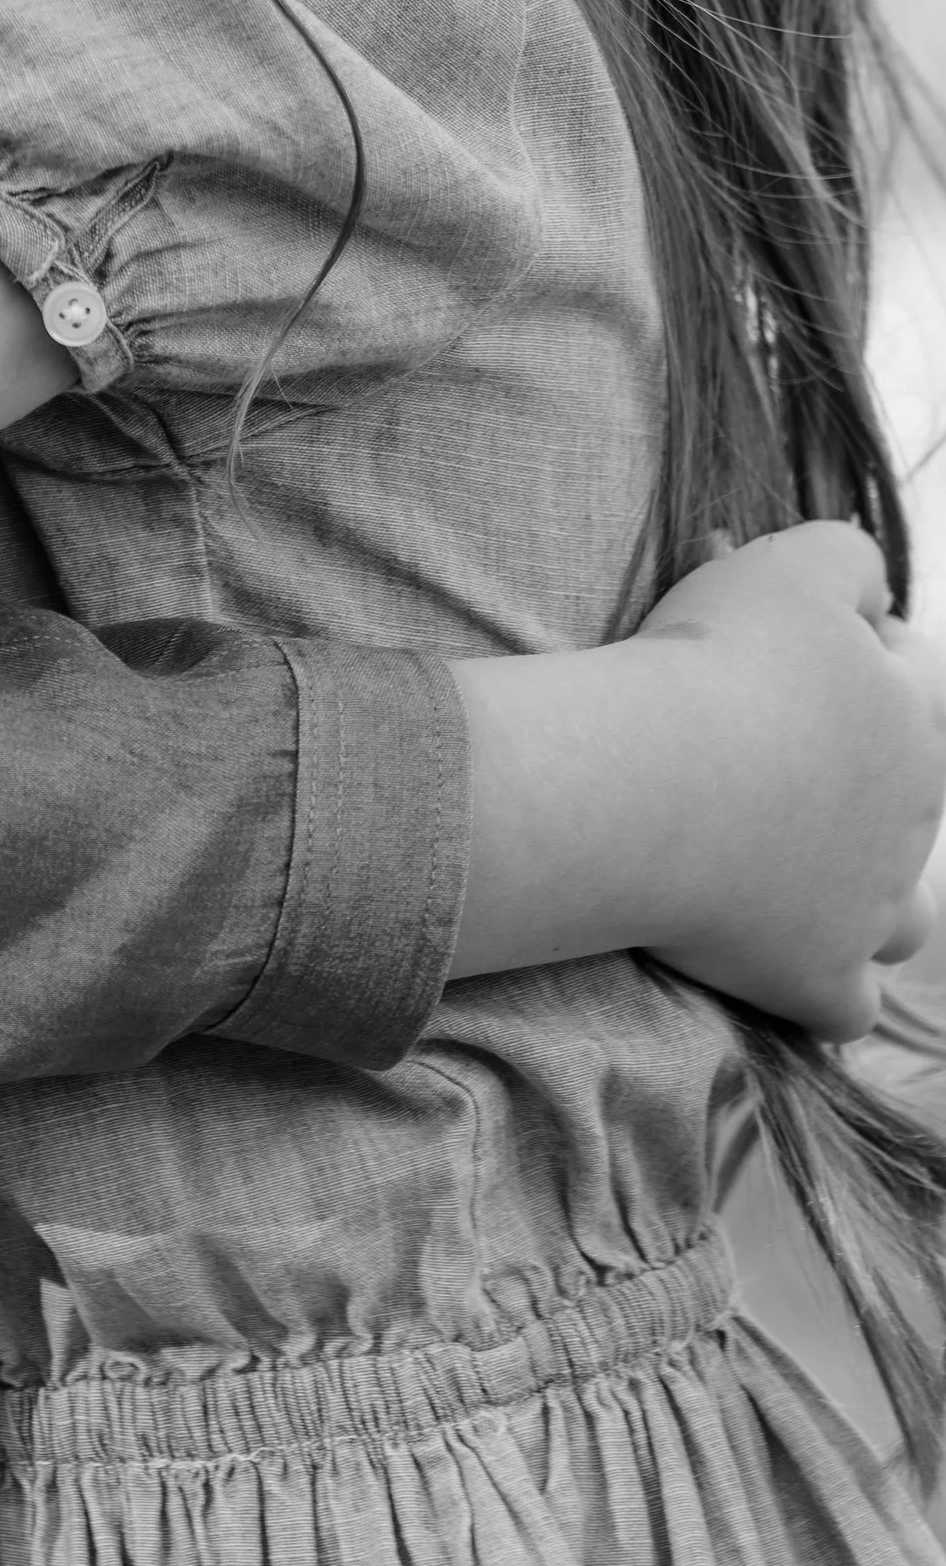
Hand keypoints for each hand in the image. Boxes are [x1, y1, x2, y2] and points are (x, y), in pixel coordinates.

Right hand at [451, 519, 944, 1034]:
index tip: (780, 648)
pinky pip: (844, 1007)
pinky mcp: (816, 977)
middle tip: (758, 750)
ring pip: (904, 916)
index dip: (858, 648)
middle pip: (910, 794)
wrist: (647, 783)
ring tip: (798, 875)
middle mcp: (910, 815)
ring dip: (870, 900)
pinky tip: (786, 970)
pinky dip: (824, 992)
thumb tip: (868, 585)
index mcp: (912, 714)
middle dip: (855, 774)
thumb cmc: (712, 665)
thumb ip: (847, 558)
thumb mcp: (792, 564)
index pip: (916, 669)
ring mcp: (870, 906)